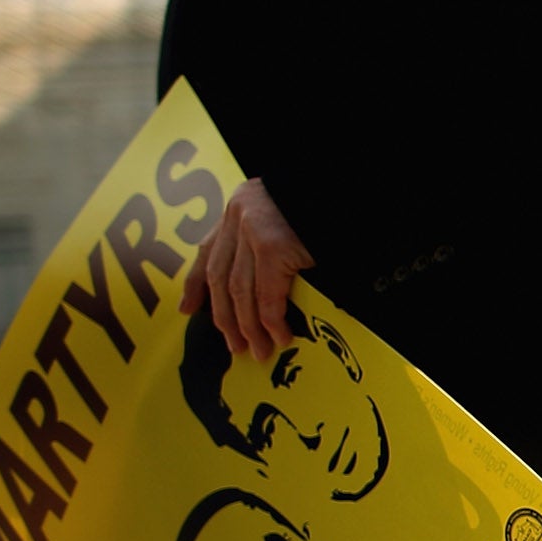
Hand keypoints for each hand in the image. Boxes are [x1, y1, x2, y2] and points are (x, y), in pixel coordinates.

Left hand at [178, 175, 312, 363]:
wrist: (353, 191)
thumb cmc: (329, 208)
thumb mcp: (288, 217)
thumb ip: (268, 240)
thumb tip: (263, 285)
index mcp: (241, 205)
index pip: (209, 249)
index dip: (196, 283)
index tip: (188, 309)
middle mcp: (240, 214)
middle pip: (221, 276)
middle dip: (225, 317)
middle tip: (236, 346)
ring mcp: (254, 229)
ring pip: (240, 290)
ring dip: (248, 326)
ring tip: (259, 349)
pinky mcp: (274, 246)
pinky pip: (267, 295)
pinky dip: (272, 321)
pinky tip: (279, 335)